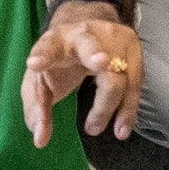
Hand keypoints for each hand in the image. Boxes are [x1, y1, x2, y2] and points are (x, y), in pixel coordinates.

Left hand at [24, 0, 142, 144]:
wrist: (88, 29)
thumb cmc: (59, 62)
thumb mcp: (41, 81)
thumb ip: (37, 108)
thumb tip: (40, 140)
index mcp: (56, 41)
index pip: (47, 47)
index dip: (41, 55)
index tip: (34, 64)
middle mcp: (85, 35)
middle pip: (90, 45)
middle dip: (95, 54)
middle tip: (100, 63)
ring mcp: (113, 40)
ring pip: (116, 75)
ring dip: (107, 106)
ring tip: (94, 130)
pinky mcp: (134, 51)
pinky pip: (134, 84)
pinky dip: (128, 109)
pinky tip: (121, 128)